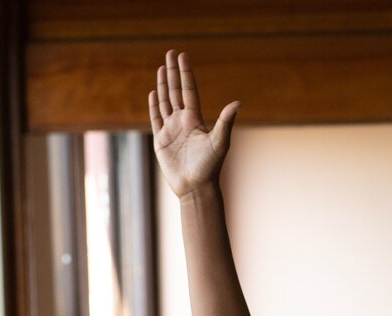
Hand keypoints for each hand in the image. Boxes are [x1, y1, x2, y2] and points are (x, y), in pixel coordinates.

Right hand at [149, 50, 238, 199]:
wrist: (195, 187)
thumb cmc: (210, 166)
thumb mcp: (220, 142)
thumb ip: (226, 121)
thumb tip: (237, 103)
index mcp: (195, 119)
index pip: (189, 90)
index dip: (186, 73)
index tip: (183, 56)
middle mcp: (183, 121)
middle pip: (176, 91)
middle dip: (173, 72)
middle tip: (170, 53)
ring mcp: (171, 130)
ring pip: (165, 102)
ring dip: (163, 85)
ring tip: (162, 68)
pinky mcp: (160, 140)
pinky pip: (156, 118)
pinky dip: (154, 105)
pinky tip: (154, 92)